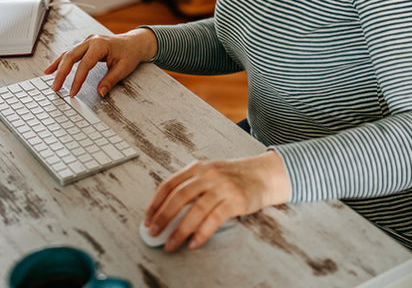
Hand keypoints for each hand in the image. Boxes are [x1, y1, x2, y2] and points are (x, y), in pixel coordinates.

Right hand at [44, 28, 156, 97]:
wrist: (134, 42)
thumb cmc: (130, 53)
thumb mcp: (123, 69)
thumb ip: (110, 81)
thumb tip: (100, 93)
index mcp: (100, 45)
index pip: (85, 64)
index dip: (77, 80)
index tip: (72, 92)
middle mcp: (91, 41)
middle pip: (71, 56)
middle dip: (62, 73)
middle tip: (55, 87)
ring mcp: (87, 41)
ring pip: (68, 53)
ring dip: (58, 65)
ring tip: (48, 77)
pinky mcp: (86, 45)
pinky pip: (70, 53)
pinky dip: (61, 61)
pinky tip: (52, 68)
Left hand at [143, 152, 289, 251]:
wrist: (263, 174)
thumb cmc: (234, 177)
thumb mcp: (209, 173)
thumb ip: (191, 187)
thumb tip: (167, 212)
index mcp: (197, 167)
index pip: (169, 185)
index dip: (155, 203)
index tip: (147, 219)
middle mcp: (208, 175)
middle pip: (179, 197)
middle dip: (163, 217)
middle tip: (153, 232)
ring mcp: (222, 187)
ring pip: (195, 210)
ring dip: (180, 230)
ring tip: (171, 244)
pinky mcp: (235, 200)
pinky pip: (214, 219)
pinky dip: (202, 233)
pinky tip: (194, 243)